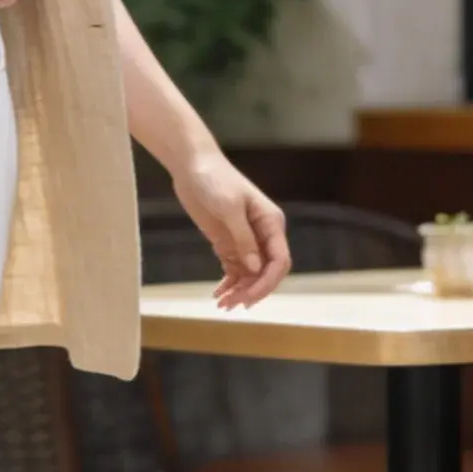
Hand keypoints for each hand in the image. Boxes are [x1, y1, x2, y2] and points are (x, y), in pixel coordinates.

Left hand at [170, 147, 289, 309]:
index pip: (279, 261)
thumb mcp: (230, 207)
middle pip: (266, 271)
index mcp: (271, 223)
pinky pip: (234, 269)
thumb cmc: (215, 180)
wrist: (193, 166)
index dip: (267, 283)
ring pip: (250, 274)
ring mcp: (245, 240)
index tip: (249, 298)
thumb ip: (243, 238)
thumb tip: (254, 268)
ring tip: (222, 304)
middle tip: (232, 305)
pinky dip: (229, 283)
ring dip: (239, 290)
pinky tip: (218, 294)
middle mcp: (263, 234)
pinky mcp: (228, 242)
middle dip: (253, 290)